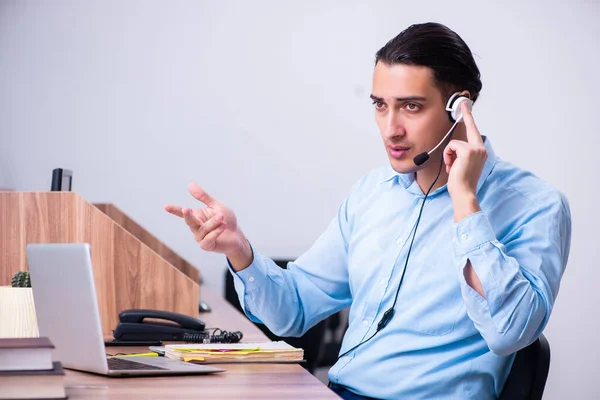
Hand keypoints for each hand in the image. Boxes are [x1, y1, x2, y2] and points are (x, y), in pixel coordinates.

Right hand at [165, 183, 252, 269]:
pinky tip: (222, 227)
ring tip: (222, 217)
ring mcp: (200, 238)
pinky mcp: (207, 246)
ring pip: (202, 229)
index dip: (174, 210)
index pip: (182, 213)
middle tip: (186, 209)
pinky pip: (208, 239)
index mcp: (197, 216)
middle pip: (189, 221)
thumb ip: (203, 197)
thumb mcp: (216, 206)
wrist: (236, 235)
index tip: (165, 206)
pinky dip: (215, 232)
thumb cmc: (226, 219)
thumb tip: (190, 185)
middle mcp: (196, 227)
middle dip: (187, 216)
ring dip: (212, 223)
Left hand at [443, 102, 486, 220]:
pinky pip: (451, 147)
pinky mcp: (468, 151)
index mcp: (480, 151)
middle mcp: (481, 148)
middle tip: (463, 102)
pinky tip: (452, 167)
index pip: (474, 131)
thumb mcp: (461, 164)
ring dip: (449, 155)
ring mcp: (476, 149)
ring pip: (454, 143)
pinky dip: (448, 157)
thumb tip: (454, 147)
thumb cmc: (461, 181)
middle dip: (466, 115)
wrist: (464, 192)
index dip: (470, 118)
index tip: (466, 106)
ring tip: (453, 167)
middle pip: (469, 128)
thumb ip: (461, 154)